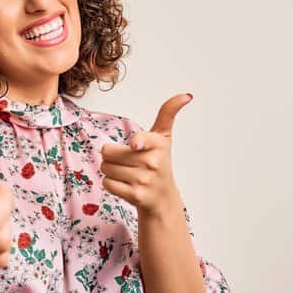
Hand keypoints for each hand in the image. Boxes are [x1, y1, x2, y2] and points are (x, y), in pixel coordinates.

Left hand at [99, 92, 193, 215]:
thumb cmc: (159, 163)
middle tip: (126, 161)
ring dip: (110, 170)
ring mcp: (144, 180)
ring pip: (106, 168)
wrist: (162, 197)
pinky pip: (107, 183)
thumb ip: (168, 113)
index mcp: (158, 144)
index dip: (137, 142)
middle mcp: (153, 162)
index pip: (141, 139)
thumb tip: (186, 95)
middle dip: (111, 156)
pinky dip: (110, 184)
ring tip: (126, 173)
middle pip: (108, 152)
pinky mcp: (135, 195)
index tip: (136, 144)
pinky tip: (124, 184)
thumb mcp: (163, 137)